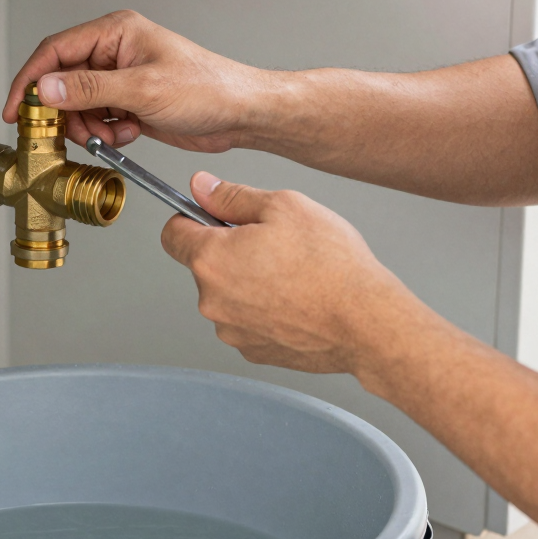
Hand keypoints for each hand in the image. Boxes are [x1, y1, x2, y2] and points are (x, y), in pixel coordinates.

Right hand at [4, 11, 269, 151]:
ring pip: (78, 105)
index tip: (18, 109)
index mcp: (116, 32)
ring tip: (111, 133)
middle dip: (65, 112)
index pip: (55, 51)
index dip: (32, 80)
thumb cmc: (208, 88)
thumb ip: (90, 88)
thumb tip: (48, 88)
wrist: (240, 114)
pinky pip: (98, 119)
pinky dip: (105, 132)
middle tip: (73, 132)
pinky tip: (127, 134)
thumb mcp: (144, 89)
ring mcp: (122, 78)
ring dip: (88, 126)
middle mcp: (115, 51)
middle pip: (63, 81)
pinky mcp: (130, 102)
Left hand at [161, 172, 427, 375]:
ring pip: (227, 294)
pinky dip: (264, 309)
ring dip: (248, 282)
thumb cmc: (331, 265)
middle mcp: (212, 301)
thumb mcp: (284, 206)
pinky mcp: (253, 352)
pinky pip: (247, 321)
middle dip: (230, 251)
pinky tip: (296, 299)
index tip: (214, 216)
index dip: (191, 219)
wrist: (365, 322)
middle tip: (273, 243)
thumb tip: (202, 186)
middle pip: (204, 265)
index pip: (172, 234)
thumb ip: (232, 196)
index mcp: (212, 259)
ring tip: (292, 274)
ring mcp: (232, 331)